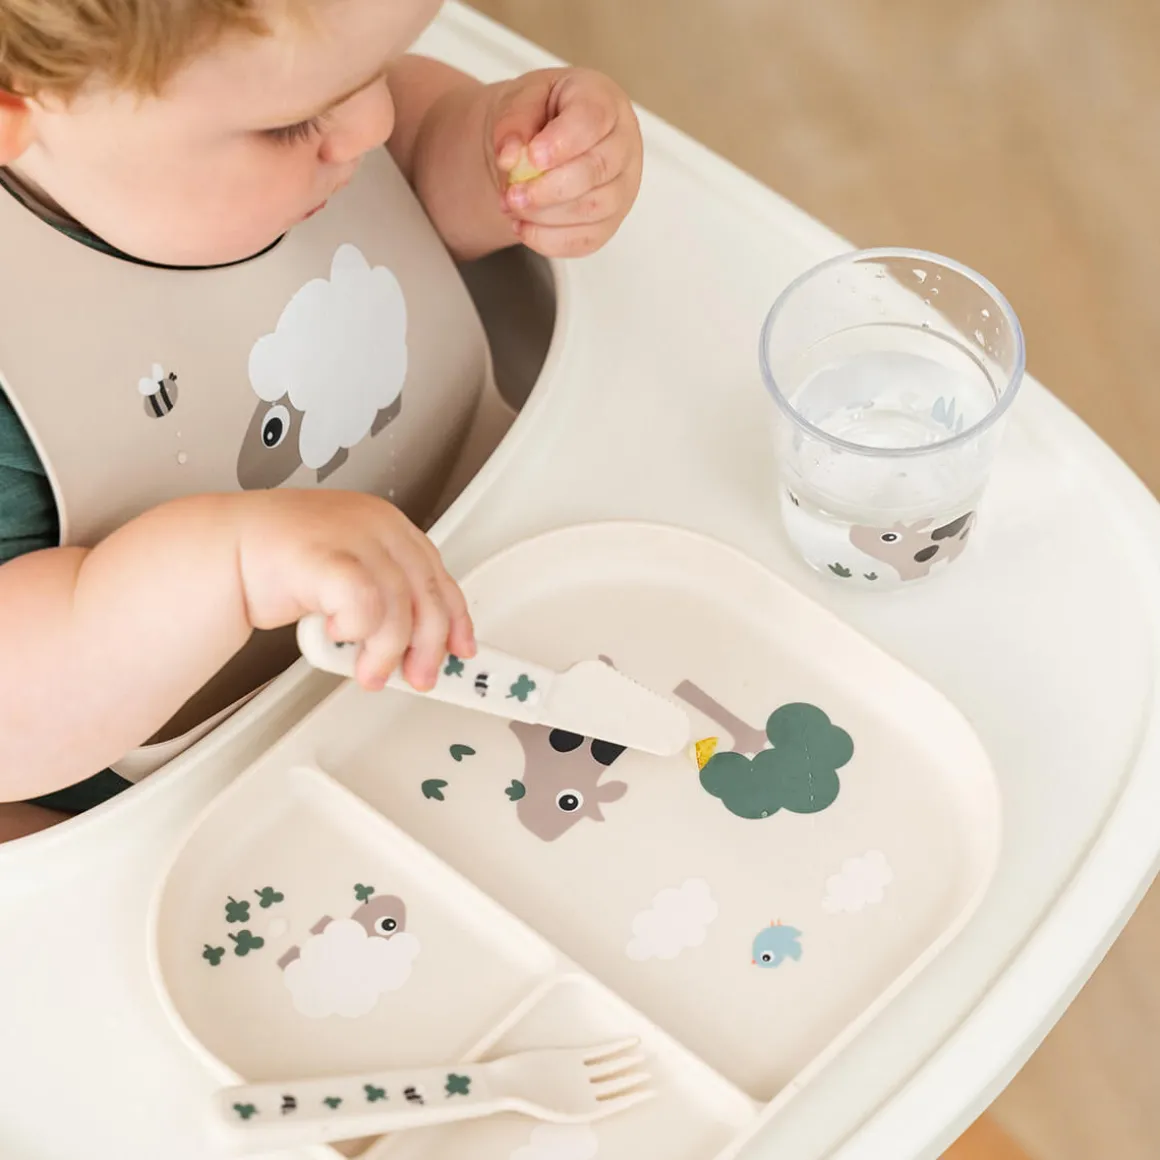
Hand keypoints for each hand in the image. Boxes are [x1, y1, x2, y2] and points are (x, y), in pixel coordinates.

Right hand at [233, 491, 474, 691]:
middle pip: (426, 595)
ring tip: (369, 671)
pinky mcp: (325, 556)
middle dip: (426, 646)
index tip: (461, 649)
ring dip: (386, 652)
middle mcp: (376, 525)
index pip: (438, 574)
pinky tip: (336, 633)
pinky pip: (363, 604)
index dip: (455, 618)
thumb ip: (387, 597)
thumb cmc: (284, 563)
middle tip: (419, 676)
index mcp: (388, 524)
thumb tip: (423, 642)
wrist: (225, 550)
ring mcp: (351, 537)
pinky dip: (355, 629)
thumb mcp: (352, 574)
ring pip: (397, 608)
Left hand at [488, 68, 643, 257]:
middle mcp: (624, 145)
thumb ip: (513, 122)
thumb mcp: (522, 100)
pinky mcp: (610, 222)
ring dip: (545, 216)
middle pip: (597, 171)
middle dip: (548, 188)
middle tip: (512, 194)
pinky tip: (523, 228)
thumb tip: (508, 157)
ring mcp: (623, 187)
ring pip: (592, 209)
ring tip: (511, 207)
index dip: (562, 142)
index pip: (593, 120)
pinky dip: (549, 240)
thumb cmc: (541, 114)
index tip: (531, 157)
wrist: (544, 140)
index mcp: (605, 102)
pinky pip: (586, 240)